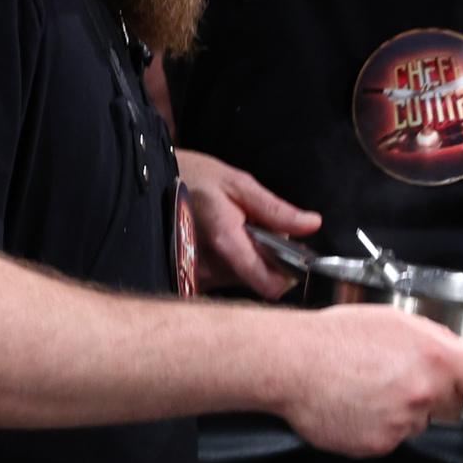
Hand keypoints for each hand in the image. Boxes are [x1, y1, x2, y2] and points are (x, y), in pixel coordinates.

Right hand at [176, 148, 320, 296]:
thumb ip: (276, 210)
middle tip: (257, 230)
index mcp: (227, 243)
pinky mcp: (189, 278)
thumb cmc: (192, 177)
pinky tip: (219, 239)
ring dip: (248, 260)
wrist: (150, 182)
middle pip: (258, 282)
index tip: (290, 254)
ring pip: (241, 280)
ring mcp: (197, 276)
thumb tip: (311, 224)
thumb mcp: (238, 184)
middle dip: (267, 259)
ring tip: (235, 230)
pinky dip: (229, 263)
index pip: (270, 284)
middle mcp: (210, 267)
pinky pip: (222, 279)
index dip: (288, 273)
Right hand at [275, 307, 462, 456]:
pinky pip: (391, 438)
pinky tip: (356, 406)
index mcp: (436, 358)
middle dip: (435, 394)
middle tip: (401, 378)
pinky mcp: (380, 445)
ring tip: (368, 389)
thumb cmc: (336, 336)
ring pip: (419, 423)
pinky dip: (377, 426)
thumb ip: (436, 339)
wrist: (292, 364)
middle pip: (453, 406)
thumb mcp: (394, 319)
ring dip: (403, 411)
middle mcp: (425, 393)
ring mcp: (403, 423)